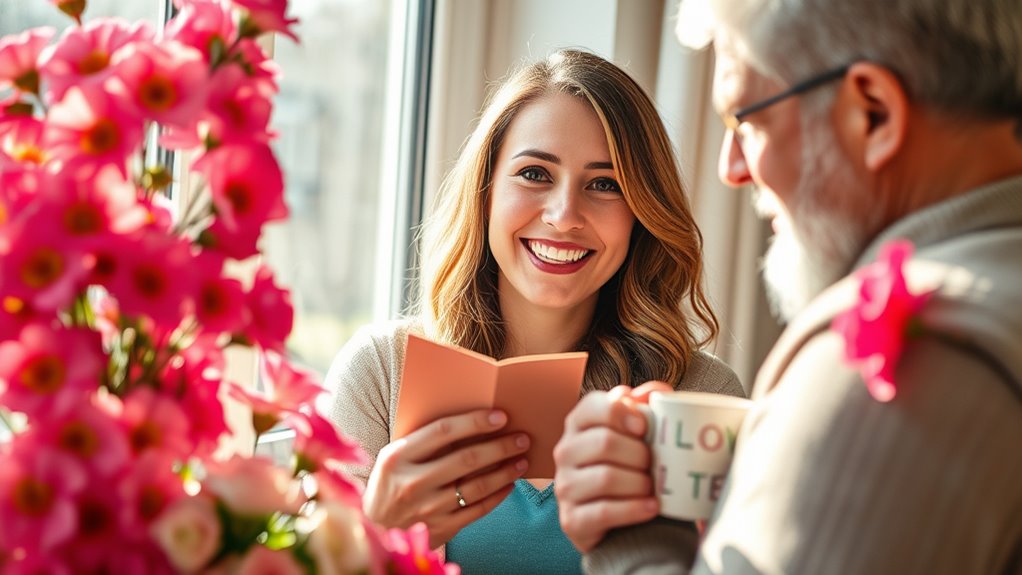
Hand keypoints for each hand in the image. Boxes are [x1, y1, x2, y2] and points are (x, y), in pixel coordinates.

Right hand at [363, 409, 529, 547]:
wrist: (374, 528)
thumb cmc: (391, 482)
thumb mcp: (395, 458)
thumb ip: (424, 442)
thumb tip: (472, 422)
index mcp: (397, 457)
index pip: (443, 431)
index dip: (475, 422)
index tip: (500, 416)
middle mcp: (412, 483)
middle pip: (466, 459)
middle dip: (500, 446)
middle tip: (522, 438)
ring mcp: (426, 509)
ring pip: (476, 486)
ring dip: (505, 471)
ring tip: (522, 460)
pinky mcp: (439, 529)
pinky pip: (477, 510)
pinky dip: (497, 496)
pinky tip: (509, 485)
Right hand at [554, 381, 671, 551]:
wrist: (621, 521)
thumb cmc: (631, 468)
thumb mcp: (640, 435)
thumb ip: (648, 407)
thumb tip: (652, 393)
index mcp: (579, 423)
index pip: (595, 406)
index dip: (622, 413)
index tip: (644, 427)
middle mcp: (565, 451)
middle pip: (605, 442)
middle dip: (639, 454)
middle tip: (654, 464)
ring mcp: (565, 486)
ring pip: (606, 477)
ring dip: (640, 483)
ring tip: (654, 488)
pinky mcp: (572, 520)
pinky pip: (605, 510)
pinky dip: (634, 509)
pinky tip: (651, 507)